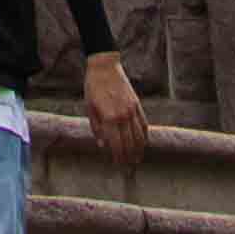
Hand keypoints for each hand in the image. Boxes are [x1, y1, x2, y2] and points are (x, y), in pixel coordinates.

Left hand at [82, 49, 150, 171]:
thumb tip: (102, 146)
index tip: (117, 164)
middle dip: (128, 157)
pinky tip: (144, 142)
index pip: (116, 144)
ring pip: (139, 135)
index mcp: (109, 118)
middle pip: (129, 143)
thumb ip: (96, 128)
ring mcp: (132, 110)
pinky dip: (144, 135)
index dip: (118, 156)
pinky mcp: (137, 104)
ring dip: (139, 149)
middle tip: (128, 167)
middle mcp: (123, 116)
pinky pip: (143, 123)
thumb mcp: (89, 108)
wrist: (104, 67)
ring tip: (138, 159)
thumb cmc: (93, 87)